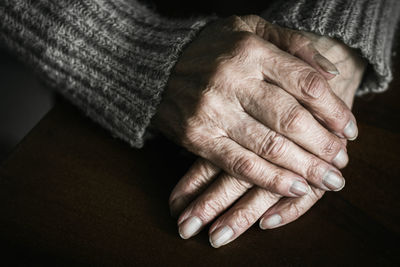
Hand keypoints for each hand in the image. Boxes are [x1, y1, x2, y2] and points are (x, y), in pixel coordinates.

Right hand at [154, 15, 356, 198]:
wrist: (155, 67)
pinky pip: (239, 164)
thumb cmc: (210, 49)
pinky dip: (270, 179)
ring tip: (329, 181)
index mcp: (251, 51)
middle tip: (342, 163)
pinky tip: (294, 188)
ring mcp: (213, 111)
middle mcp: (233, 80)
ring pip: (269, 146)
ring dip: (304, 168)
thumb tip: (330, 74)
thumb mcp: (250, 29)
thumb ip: (293, 44)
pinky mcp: (198, 136)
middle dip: (324, 146)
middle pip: (292, 119)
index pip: (306, 84)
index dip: (334, 110)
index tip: (349, 130)